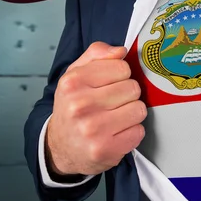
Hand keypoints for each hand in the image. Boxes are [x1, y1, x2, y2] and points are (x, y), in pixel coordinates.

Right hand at [46, 42, 146, 176]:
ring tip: (115, 118)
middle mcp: (80, 106)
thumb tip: (121, 51)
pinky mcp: (106, 149)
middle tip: (111, 104)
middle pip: (133, 88)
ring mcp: (93, 130)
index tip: (109, 85)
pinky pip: (139, 131)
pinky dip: (132, 132)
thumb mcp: (76, 74)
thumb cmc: (73, 106)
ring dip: (132, 114)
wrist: (60, 147)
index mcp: (73, 82)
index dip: (120, 76)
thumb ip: (97, 54)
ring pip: (140, 109)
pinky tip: (116, 133)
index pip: (122, 67)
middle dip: (127, 95)